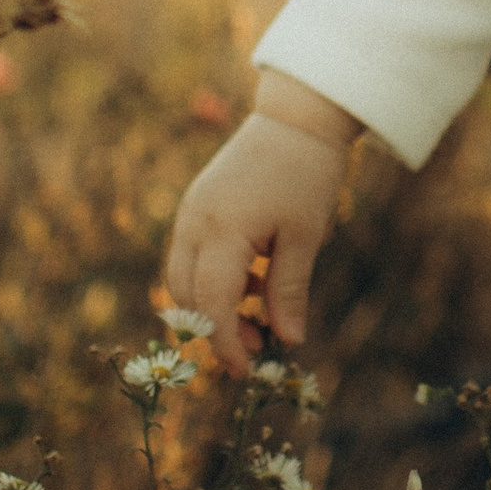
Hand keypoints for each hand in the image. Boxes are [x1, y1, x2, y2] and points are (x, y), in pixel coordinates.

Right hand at [164, 72, 355, 363]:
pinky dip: (215, 280)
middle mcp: (194, 222)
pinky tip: (255, 283)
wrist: (295, 117)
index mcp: (222, 230)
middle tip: (256, 350)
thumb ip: (289, 290)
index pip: (210, 303)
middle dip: (215, 329)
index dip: (225, 342)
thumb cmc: (307, 174)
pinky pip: (192, 255)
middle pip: (186, 295)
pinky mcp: (196, 205)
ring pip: (183, 277)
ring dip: (213, 306)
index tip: (246, 371)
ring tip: (260, 321)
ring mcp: (190, 211)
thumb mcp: (305, 237)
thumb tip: (288, 341)